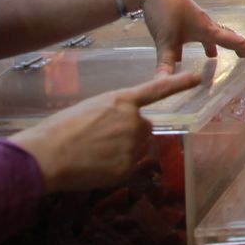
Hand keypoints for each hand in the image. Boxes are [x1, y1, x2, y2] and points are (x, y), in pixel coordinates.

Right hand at [9, 69, 202, 192]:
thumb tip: (121, 127)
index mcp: (122, 101)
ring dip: (122, 149)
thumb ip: (114, 114)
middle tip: (99, 138)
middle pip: (143, 127)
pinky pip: (128, 165)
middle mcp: (134, 122)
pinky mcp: (127, 167)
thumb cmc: (60, 129)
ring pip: (136, 147)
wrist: (46, 156)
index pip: (157, 90)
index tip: (198, 77)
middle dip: (128, 133)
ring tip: (92, 151)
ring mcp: (133, 145)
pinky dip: (115, 166)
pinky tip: (94, 165)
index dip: (179, 83)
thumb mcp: (90, 110)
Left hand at [126, 0, 244, 74]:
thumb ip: (166, 64)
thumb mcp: (165, 41)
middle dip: (241, 50)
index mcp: (208, 30)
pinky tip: (189, 46)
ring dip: (217, 46)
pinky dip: (200, 41)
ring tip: (213, 58)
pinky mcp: (184, 16)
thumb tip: (165, 86)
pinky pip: (199, 32)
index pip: (236, 43)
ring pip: (213, 35)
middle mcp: (206, 24)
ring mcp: (195, 19)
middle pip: (229, 38)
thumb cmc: (164, 11)